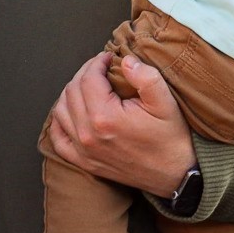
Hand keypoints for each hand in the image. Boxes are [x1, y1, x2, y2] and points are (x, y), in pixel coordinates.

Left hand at [41, 48, 196, 200]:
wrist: (175, 174)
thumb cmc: (171, 138)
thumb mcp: (166, 103)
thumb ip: (146, 77)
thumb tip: (125, 61)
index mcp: (105, 117)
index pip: (88, 79)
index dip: (96, 62)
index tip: (108, 57)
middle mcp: (88, 134)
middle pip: (72, 91)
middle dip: (84, 73)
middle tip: (100, 67)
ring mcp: (83, 150)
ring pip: (60, 111)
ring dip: (71, 93)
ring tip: (88, 85)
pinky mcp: (84, 162)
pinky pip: (58, 139)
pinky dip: (60, 121)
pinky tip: (71, 111)